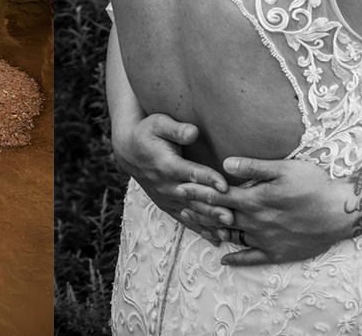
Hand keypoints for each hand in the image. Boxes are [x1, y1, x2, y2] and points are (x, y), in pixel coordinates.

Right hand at [112, 113, 227, 241]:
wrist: (128, 151)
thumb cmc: (147, 133)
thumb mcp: (158, 124)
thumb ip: (176, 129)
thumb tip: (193, 131)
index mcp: (166, 165)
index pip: (190, 174)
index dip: (208, 179)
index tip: (224, 186)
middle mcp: (167, 185)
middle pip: (193, 198)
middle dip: (212, 207)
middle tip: (232, 216)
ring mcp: (167, 198)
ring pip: (191, 213)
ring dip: (210, 222)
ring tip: (228, 229)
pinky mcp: (168, 205)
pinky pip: (185, 220)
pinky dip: (200, 229)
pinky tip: (216, 237)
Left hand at [175, 157, 353, 264]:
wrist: (341, 212)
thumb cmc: (314, 184)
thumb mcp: (284, 168)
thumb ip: (253, 166)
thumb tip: (226, 163)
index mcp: (255, 199)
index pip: (219, 195)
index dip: (198, 191)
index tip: (179, 186)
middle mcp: (256, 221)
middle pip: (220, 217)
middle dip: (199, 210)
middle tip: (179, 207)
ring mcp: (265, 239)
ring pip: (232, 236)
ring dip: (212, 231)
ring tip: (196, 226)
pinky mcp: (277, 252)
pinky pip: (252, 258)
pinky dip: (237, 258)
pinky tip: (224, 259)